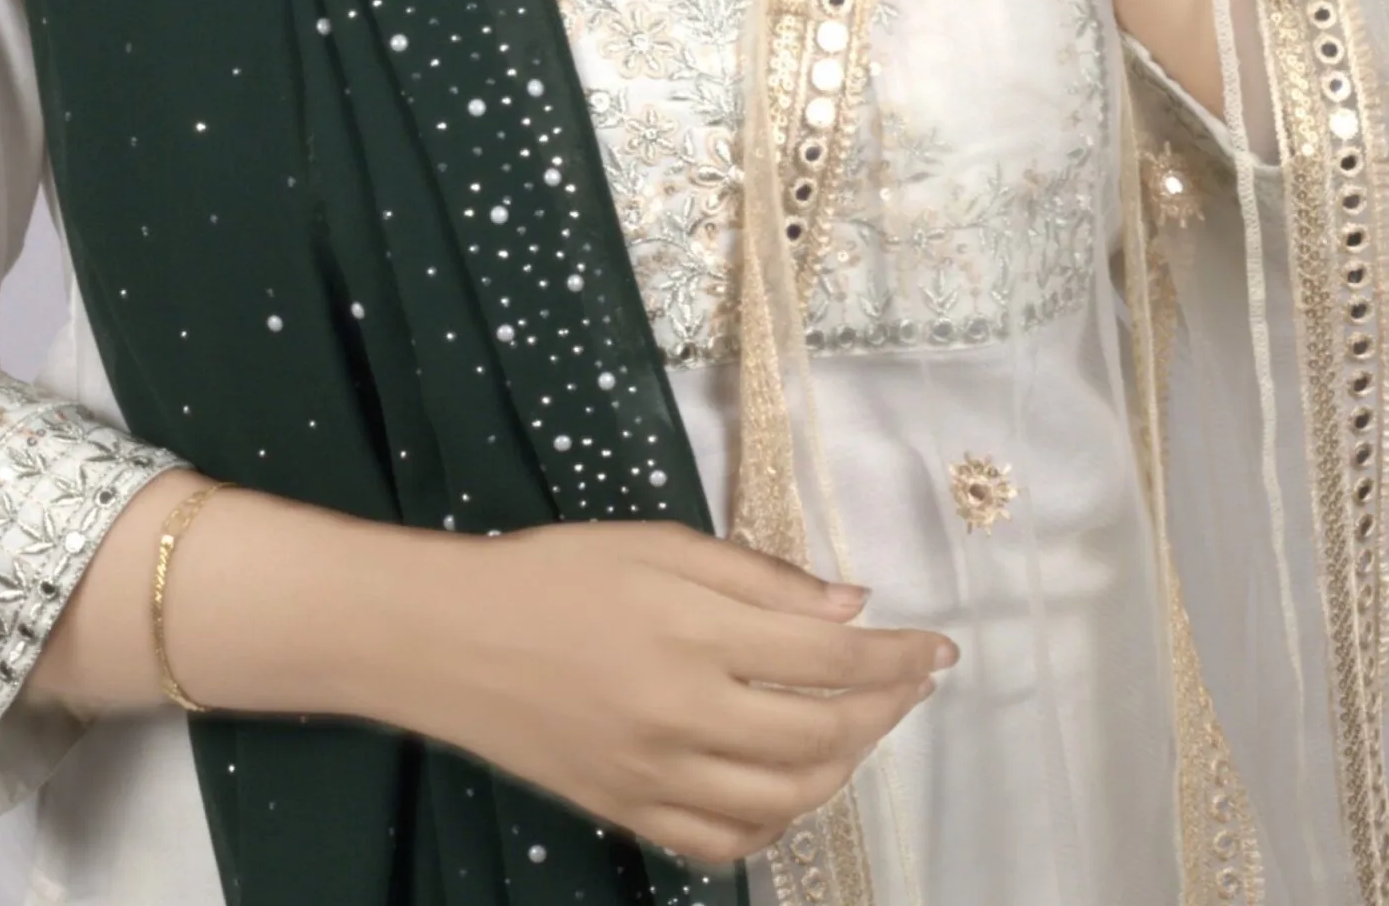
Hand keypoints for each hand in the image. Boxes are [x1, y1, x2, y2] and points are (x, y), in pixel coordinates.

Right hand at [403, 520, 952, 866]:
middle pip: (822, 735)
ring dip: (844, 765)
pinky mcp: (631, 816)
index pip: (830, 658)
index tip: (941, 647)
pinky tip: (790, 783)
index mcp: (692, 633)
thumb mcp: (657, 544)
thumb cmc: (553, 571)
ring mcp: (658, 779)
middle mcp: (684, 716)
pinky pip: (728, 844)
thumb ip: (757, 577)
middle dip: (885, 709)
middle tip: (907, 681)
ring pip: (788, 799)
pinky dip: (778, 821)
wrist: (447, 638)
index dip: (899, 656)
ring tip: (857, 725)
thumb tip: (851, 607)